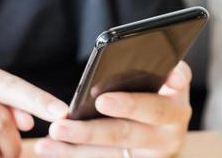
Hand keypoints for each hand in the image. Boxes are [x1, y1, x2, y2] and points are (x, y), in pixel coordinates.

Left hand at [35, 61, 191, 157]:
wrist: (164, 124)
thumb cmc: (160, 92)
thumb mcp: (170, 81)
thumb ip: (169, 75)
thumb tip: (170, 73)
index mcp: (174, 108)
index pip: (155, 106)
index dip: (131, 104)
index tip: (101, 101)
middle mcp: (167, 135)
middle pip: (125, 134)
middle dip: (91, 131)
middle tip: (60, 127)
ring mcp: (150, 155)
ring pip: (110, 154)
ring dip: (75, 149)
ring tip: (47, 142)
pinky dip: (76, 155)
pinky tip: (52, 149)